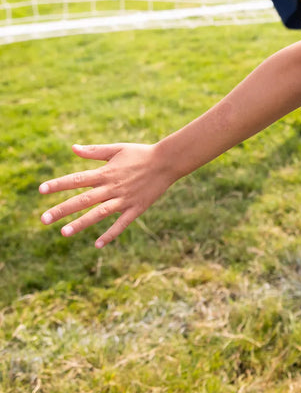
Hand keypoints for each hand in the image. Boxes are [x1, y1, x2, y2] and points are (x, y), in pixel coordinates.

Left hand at [39, 142, 173, 247]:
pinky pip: (121, 224)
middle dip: (62, 209)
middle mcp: (112, 187)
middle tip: (43, 219)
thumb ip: (94, 151)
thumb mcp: (117, 149)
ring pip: (99, 214)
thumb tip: (73, 148)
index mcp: (106, 172)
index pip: (77, 179)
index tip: (41, 190)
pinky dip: (110, 234)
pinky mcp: (136, 208)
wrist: (167, 161)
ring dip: (81, 223)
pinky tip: (97, 244)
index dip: (58, 184)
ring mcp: (124, 199)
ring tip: (63, 233)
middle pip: (83, 200)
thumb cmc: (140, 153)